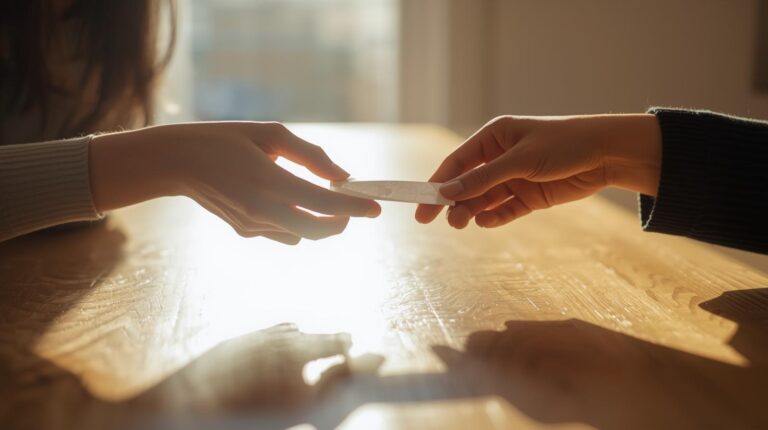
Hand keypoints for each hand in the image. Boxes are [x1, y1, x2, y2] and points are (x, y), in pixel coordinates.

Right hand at [90, 122, 380, 243]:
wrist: (178, 162)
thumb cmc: (225, 138)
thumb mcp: (270, 134)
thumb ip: (310, 155)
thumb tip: (342, 175)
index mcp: (270, 180)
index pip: (324, 203)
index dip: (355, 207)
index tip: (376, 208)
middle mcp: (263, 209)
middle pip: (319, 231)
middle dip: (342, 222)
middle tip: (351, 206)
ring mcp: (253, 225)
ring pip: (302, 234)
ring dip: (318, 221)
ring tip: (317, 197)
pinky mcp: (245, 232)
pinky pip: (283, 233)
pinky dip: (294, 222)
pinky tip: (283, 201)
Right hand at [415, 114, 661, 227]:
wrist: (607, 154)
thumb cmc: (564, 144)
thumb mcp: (520, 159)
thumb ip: (483, 178)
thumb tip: (447, 193)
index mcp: (494, 137)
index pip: (458, 162)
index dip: (438, 182)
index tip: (421, 202)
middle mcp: (500, 157)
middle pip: (468, 183)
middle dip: (453, 201)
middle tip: (440, 221)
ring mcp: (515, 178)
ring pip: (484, 199)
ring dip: (471, 211)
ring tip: (461, 223)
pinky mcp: (529, 196)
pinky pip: (505, 210)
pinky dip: (494, 217)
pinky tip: (485, 222)